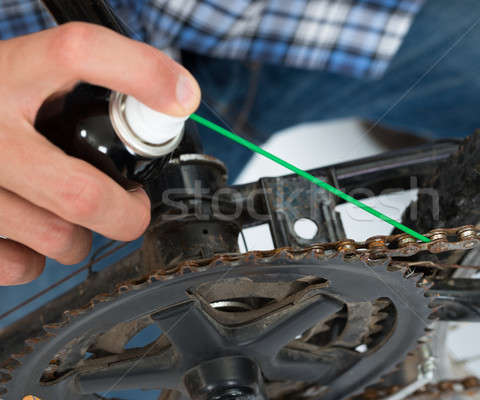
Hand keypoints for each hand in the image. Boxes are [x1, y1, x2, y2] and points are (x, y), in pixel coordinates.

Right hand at [0, 22, 200, 284]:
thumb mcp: (27, 72)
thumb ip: (87, 77)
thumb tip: (172, 101)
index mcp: (8, 74)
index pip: (78, 52)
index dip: (141, 73)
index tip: (182, 98)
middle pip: (82, 195)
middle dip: (126, 213)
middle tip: (134, 205)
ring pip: (56, 237)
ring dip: (79, 235)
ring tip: (68, 211)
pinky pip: (21, 265)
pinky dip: (37, 257)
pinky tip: (29, 229)